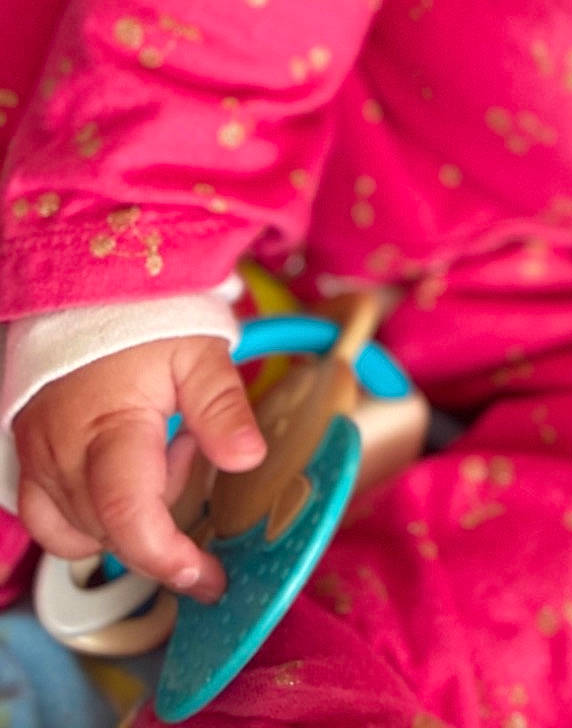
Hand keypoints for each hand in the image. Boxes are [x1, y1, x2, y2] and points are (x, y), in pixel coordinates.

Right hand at [13, 335, 265, 600]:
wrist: (88, 287)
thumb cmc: (145, 317)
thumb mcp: (199, 351)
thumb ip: (222, 407)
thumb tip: (249, 459)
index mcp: (108, 428)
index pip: (128, 517)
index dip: (168, 558)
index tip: (208, 578)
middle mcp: (62, 454)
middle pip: (110, 531)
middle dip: (164, 518)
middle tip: (192, 451)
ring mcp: (38, 461)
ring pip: (81, 531)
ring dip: (131, 513)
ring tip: (162, 448)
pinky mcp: (29, 460)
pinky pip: (52, 518)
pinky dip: (93, 517)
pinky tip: (130, 472)